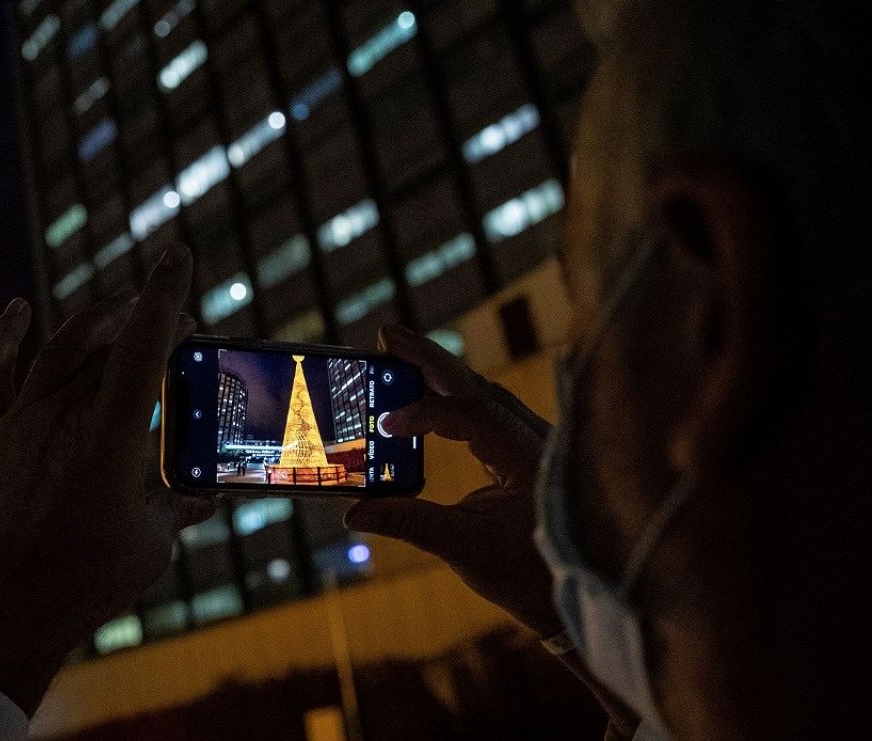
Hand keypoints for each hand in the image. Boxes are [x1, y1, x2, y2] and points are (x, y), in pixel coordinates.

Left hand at [0, 244, 213, 714]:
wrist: (4, 612)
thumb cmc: (85, 583)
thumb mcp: (151, 545)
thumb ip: (178, 510)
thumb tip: (205, 499)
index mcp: (111, 435)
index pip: (142, 346)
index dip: (163, 295)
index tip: (176, 255)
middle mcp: (61, 415)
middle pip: (105, 344)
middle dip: (143, 321)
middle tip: (172, 320)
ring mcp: (19, 423)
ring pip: (57, 350)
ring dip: (93, 322)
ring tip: (121, 308)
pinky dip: (4, 337)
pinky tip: (18, 310)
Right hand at [343, 325, 562, 636]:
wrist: (580, 598)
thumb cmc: (531, 576)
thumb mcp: (466, 548)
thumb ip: (410, 523)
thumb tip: (354, 513)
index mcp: (528, 457)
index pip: (471, 414)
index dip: (426, 413)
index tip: (387, 424)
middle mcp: (536, 439)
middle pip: (478, 384)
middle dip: (430, 359)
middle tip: (386, 335)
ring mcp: (535, 442)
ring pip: (484, 392)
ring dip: (441, 372)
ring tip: (398, 352)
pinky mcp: (527, 452)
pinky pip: (489, 409)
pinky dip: (455, 395)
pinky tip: (428, 390)